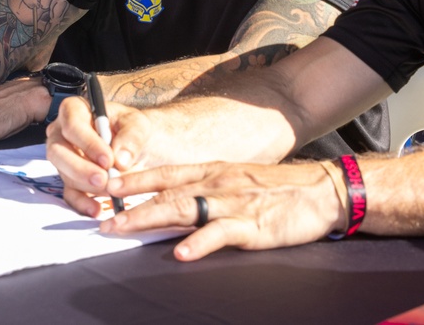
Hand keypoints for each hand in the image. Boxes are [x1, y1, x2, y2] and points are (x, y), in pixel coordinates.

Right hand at [46, 95, 151, 216]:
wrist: (134, 145)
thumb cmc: (131, 128)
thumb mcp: (138, 124)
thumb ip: (131, 137)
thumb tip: (120, 160)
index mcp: (74, 111)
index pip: (72, 125)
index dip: (88, 143)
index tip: (108, 159)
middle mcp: (61, 134)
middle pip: (59, 152)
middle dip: (81, 168)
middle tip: (104, 179)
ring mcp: (62, 158)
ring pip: (64, 174)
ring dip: (86, 185)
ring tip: (111, 191)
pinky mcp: (68, 179)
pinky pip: (69, 194)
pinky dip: (83, 204)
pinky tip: (98, 210)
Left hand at [100, 160, 344, 260]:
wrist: (323, 189)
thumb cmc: (281, 189)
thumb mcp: (240, 181)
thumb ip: (209, 190)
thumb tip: (178, 203)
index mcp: (214, 171)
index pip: (165, 173)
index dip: (134, 179)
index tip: (105, 186)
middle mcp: (218, 182)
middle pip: (165, 192)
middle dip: (129, 205)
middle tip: (99, 219)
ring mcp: (233, 203)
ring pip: (182, 209)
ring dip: (147, 219)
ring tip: (121, 229)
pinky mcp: (252, 224)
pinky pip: (220, 233)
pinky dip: (198, 243)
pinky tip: (181, 253)